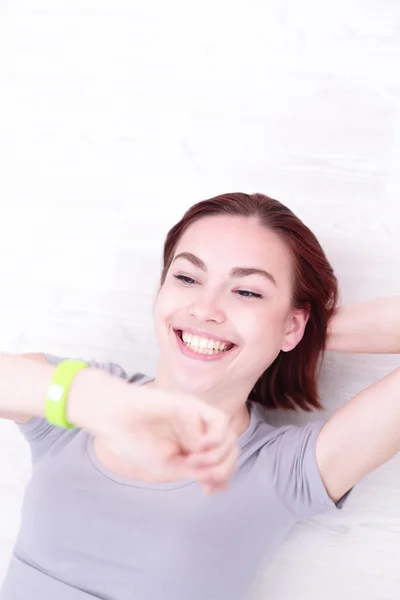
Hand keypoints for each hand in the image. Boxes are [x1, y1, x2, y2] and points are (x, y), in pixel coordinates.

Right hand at [92, 380, 238, 493]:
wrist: (116, 421)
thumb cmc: (137, 443)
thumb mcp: (170, 466)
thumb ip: (197, 472)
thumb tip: (221, 484)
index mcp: (194, 446)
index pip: (224, 460)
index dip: (222, 477)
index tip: (207, 491)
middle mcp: (200, 431)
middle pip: (231, 450)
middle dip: (223, 469)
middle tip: (202, 477)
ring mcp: (198, 418)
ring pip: (230, 436)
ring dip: (217, 456)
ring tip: (193, 461)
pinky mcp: (193, 406)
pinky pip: (219, 421)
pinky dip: (215, 438)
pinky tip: (197, 447)